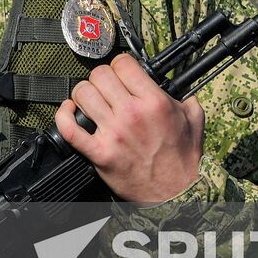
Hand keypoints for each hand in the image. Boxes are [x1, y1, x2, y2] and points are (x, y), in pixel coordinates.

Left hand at [56, 54, 203, 203]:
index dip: (120, 65)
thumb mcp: (194, 121)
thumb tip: (180, 87)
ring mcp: (113, 134)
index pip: (123, 64)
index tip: (121, 72)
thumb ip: (186, 98)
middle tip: (106, 87)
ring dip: (84, 94)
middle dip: (101, 78)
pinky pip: (69, 129)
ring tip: (91, 100)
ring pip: (83, 94)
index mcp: (154, 102)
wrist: (175, 193)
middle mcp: (131, 114)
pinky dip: (63, 116)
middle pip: (100, 75)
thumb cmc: (182, 160)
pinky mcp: (99, 153)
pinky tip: (69, 110)